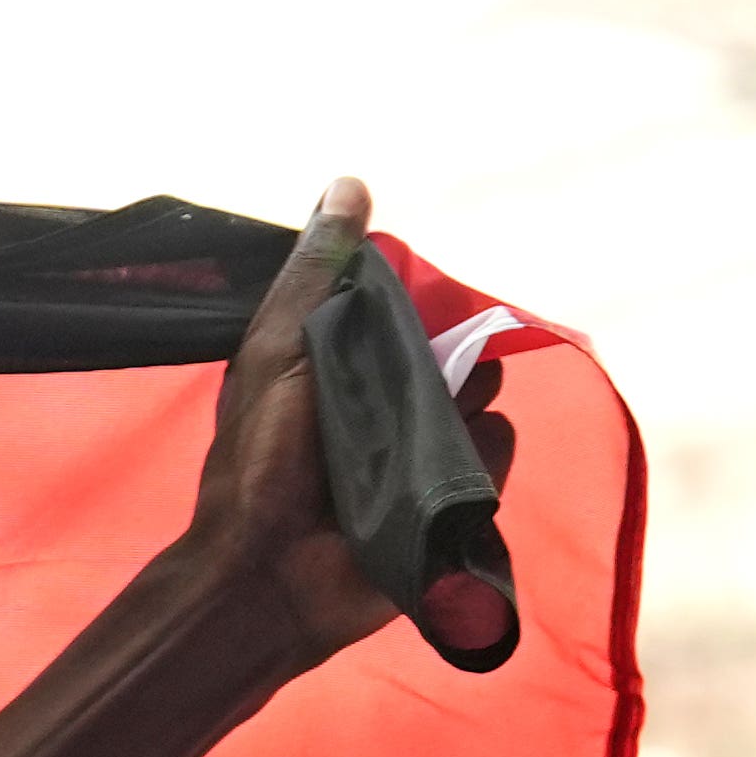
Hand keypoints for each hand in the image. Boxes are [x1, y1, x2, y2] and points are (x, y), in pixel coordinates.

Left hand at [181, 177, 523, 671]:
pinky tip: (429, 486)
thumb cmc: (257, 460)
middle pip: (463, 351)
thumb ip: (316, 273)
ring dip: (457, 413)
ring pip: (488, 400)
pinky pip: (497, 456)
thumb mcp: (278, 350)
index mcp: (356, 364)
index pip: (421, 311)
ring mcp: (430, 455)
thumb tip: (350, 184)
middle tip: (401, 392)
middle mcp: (398, 405)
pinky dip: (474, 463)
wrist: (263, 571)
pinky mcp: (455, 502)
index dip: (421, 308)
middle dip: (445, 362)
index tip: (405, 319)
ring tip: (402, 450)